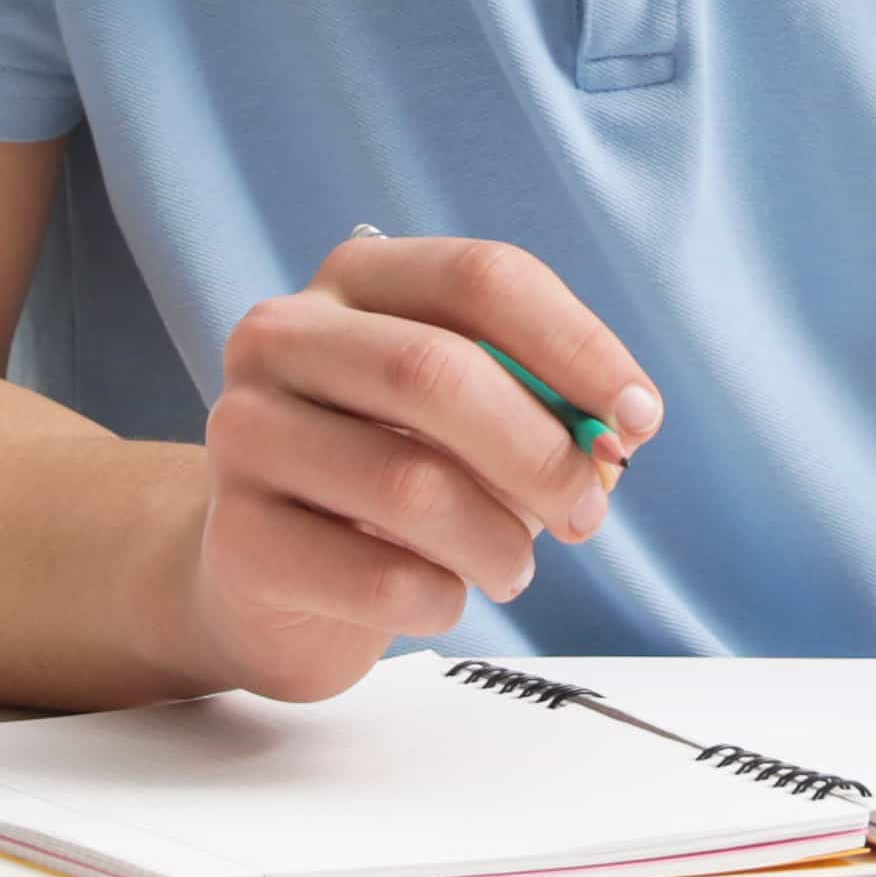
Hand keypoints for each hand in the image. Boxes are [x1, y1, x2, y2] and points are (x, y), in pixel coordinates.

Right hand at [178, 232, 656, 701]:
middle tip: (587, 511)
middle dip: (539, 451)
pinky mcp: (236, 537)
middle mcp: (283, 336)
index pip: (482, 278)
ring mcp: (245, 432)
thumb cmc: (390, 477)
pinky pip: (376, 577)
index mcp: (358, 279)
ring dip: (497, 541)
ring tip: (512, 566)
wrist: (264, 575)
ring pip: (408, 483)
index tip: (639, 418)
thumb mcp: (470, 423)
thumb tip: (611, 440)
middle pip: (436, 370)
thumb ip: (541, 414)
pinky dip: (440, 598)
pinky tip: (439, 594)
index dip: (578, 347)